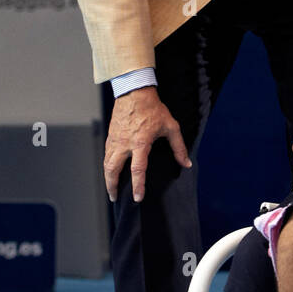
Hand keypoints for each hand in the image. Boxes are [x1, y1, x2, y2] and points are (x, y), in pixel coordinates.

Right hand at [104, 87, 189, 202]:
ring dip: (107, 178)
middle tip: (114, 198)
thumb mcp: (171, 127)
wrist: (135, 93)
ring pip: (107, 163)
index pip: (137, 170)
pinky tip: (110, 171)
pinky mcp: (110, 136)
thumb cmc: (154, 109)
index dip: (138, 185)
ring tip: (111, 189)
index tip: (137, 198)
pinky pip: (106, 155)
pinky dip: (107, 166)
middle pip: (113, 170)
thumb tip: (186, 164)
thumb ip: (179, 147)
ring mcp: (115, 140)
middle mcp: (124, 144)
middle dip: (112, 186)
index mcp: (140, 143)